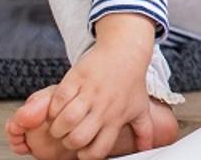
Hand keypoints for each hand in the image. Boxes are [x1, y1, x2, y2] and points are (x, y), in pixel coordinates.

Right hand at [45, 13, 158, 159]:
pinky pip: (59, 99)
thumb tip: (146, 149)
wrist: (125, 51)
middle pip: (78, 138)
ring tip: (59, 122)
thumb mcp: (140, 108)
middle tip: (67, 135)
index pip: (98, 150)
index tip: (81, 149)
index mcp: (116, 119)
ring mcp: (90, 93)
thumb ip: (143, 131)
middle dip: (67, 141)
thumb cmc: (131, 80)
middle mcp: (103, 109)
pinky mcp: (77, 78)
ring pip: (67, 120)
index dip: (85, 155)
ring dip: (57, 126)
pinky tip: (57, 106)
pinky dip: (53, 107)